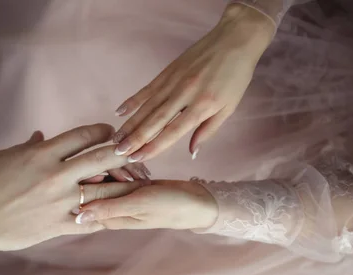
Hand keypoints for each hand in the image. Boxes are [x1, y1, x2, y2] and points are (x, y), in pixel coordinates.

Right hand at [0, 124, 146, 259]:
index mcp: (42, 154)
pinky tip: (112, 213)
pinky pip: (91, 221)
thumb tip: (41, 135)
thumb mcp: (2, 158)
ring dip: (123, 184)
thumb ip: (27, 147)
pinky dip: (104, 216)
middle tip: (132, 152)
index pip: (83, 135)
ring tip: (134, 182)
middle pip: (102, 158)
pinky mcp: (58, 225)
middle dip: (122, 152)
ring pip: (104, 190)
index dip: (102, 131)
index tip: (110, 132)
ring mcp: (59, 202)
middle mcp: (56, 175)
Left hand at [76, 180, 217, 230]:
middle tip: (125, 174)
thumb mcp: (138, 205)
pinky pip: (120, 173)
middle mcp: (112, 208)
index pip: (84, 201)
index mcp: (110, 218)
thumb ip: (109, 209)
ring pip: (106, 177)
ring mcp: (122, 196)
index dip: (88, 185)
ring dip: (119, 170)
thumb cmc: (169, 207)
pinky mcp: (131, 185)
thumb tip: (78, 216)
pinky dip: (128, 168)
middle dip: (105, 174)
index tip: (99, 175)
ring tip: (138, 174)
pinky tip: (141, 169)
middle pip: (93, 187)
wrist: (196, 201)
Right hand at [113, 4, 274, 160]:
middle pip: (154, 121)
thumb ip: (208, 130)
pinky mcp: (168, 71)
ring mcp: (173, 81)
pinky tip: (120, 111)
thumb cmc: (236, 76)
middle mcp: (184, 94)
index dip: (153, 147)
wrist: (235, 38)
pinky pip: (147, 89)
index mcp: (202, 106)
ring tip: (116, 138)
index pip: (172, 132)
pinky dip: (132, 100)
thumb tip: (192, 153)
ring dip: (130, 124)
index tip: (138, 158)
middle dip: (135, 138)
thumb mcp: (229, 107)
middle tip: (119, 152)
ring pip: (147, 107)